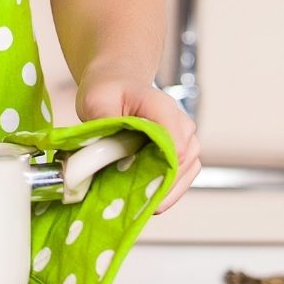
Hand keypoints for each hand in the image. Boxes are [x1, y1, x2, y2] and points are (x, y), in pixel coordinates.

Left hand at [75, 75, 201, 213]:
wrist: (118, 84)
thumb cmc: (109, 91)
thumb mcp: (96, 100)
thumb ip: (104, 121)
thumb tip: (106, 149)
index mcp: (163, 109)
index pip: (174, 147)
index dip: (156, 168)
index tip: (132, 182)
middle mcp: (183, 126)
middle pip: (179, 166)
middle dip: (154, 185)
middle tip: (126, 198)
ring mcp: (187, 142)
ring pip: (182, 177)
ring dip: (159, 191)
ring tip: (132, 199)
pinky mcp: (184, 156)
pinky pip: (180, 180)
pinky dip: (163, 190)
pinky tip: (143, 196)